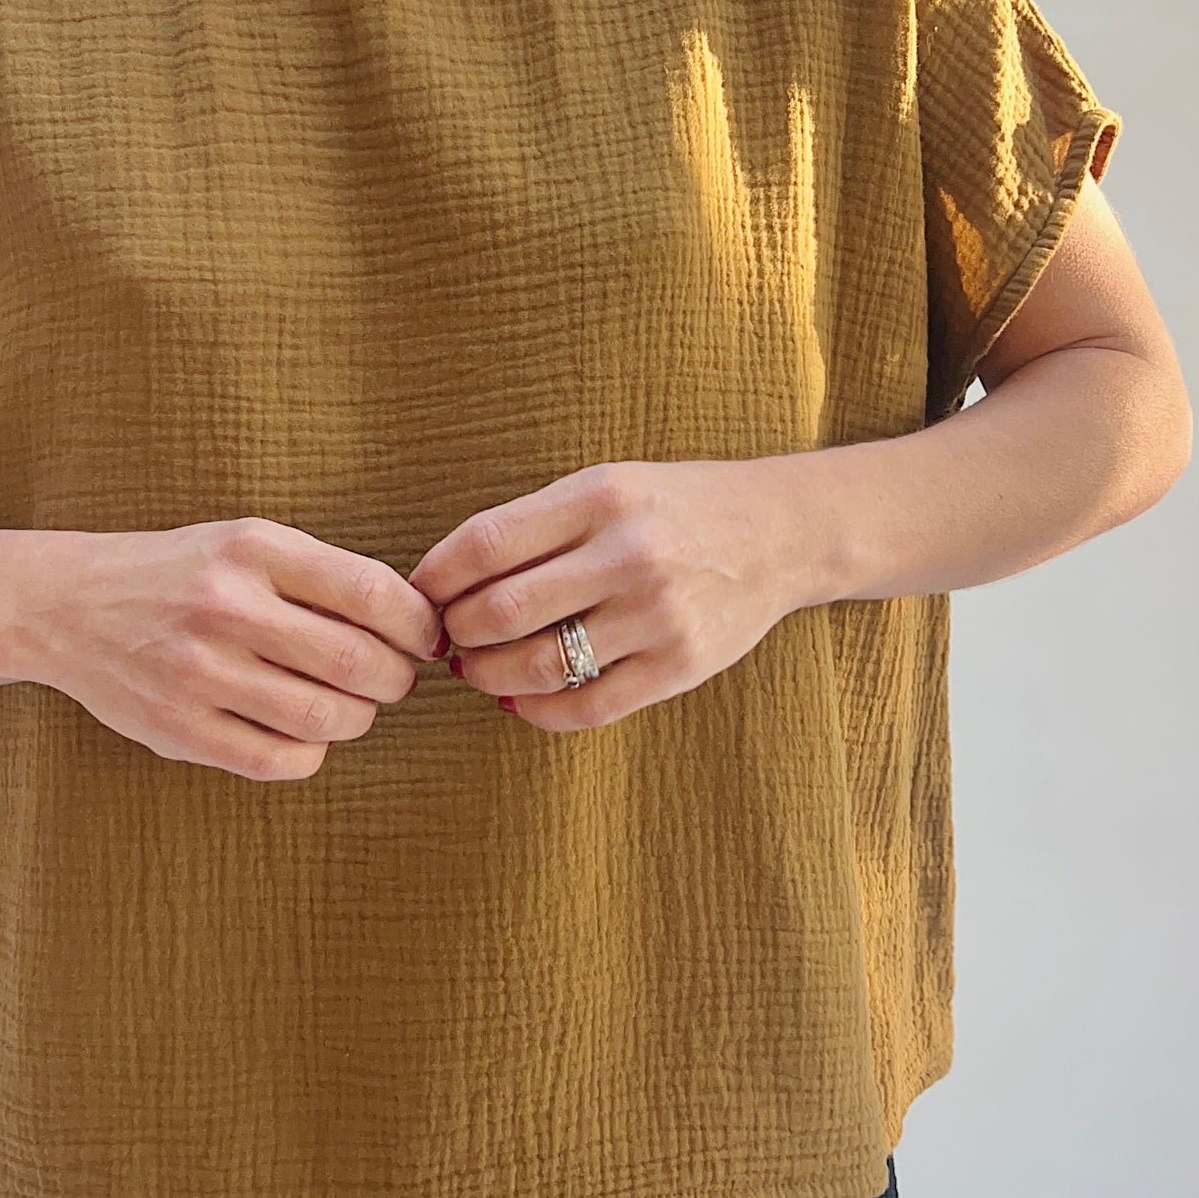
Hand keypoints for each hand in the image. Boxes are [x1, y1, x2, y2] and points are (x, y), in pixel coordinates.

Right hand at [16, 516, 446, 779]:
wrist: (69, 605)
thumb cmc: (181, 572)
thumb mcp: (246, 542)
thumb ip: (322, 574)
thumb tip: (414, 621)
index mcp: (253, 550)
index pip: (371, 593)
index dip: (417, 624)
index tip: (425, 636)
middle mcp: (225, 608)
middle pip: (356, 662)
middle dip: (396, 679)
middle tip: (394, 679)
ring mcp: (198, 673)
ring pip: (324, 717)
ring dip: (359, 718)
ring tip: (353, 705)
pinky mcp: (178, 730)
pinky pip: (278, 760)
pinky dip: (312, 753)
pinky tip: (306, 733)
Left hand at [407, 459, 823, 730]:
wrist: (778, 532)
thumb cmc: (671, 507)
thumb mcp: (605, 485)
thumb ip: (534, 526)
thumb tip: (444, 585)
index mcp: (600, 497)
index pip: (486, 543)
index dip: (436, 577)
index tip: (420, 595)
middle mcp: (629, 554)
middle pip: (503, 610)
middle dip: (457, 632)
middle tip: (447, 637)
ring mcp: (658, 614)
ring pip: (539, 665)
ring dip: (488, 675)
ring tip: (477, 668)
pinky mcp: (681, 666)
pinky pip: (588, 707)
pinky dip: (537, 712)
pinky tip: (517, 699)